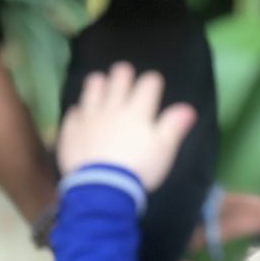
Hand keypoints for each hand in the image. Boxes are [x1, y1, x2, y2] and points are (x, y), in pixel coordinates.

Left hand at [57, 63, 195, 191]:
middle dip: (123, 74)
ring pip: (92, 90)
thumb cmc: (139, 168)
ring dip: (98, 84)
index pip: (148, 85)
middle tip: (124, 73)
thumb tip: (188, 108)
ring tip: (100, 81)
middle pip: (118, 80)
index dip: (152, 81)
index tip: (154, 83)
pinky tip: (80, 112)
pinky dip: (78, 111)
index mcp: (138, 111)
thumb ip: (174, 126)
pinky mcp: (71, 130)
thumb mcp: (164, 149)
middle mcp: (113, 108)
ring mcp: (89, 117)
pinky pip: (73, 113)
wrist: (103, 187)